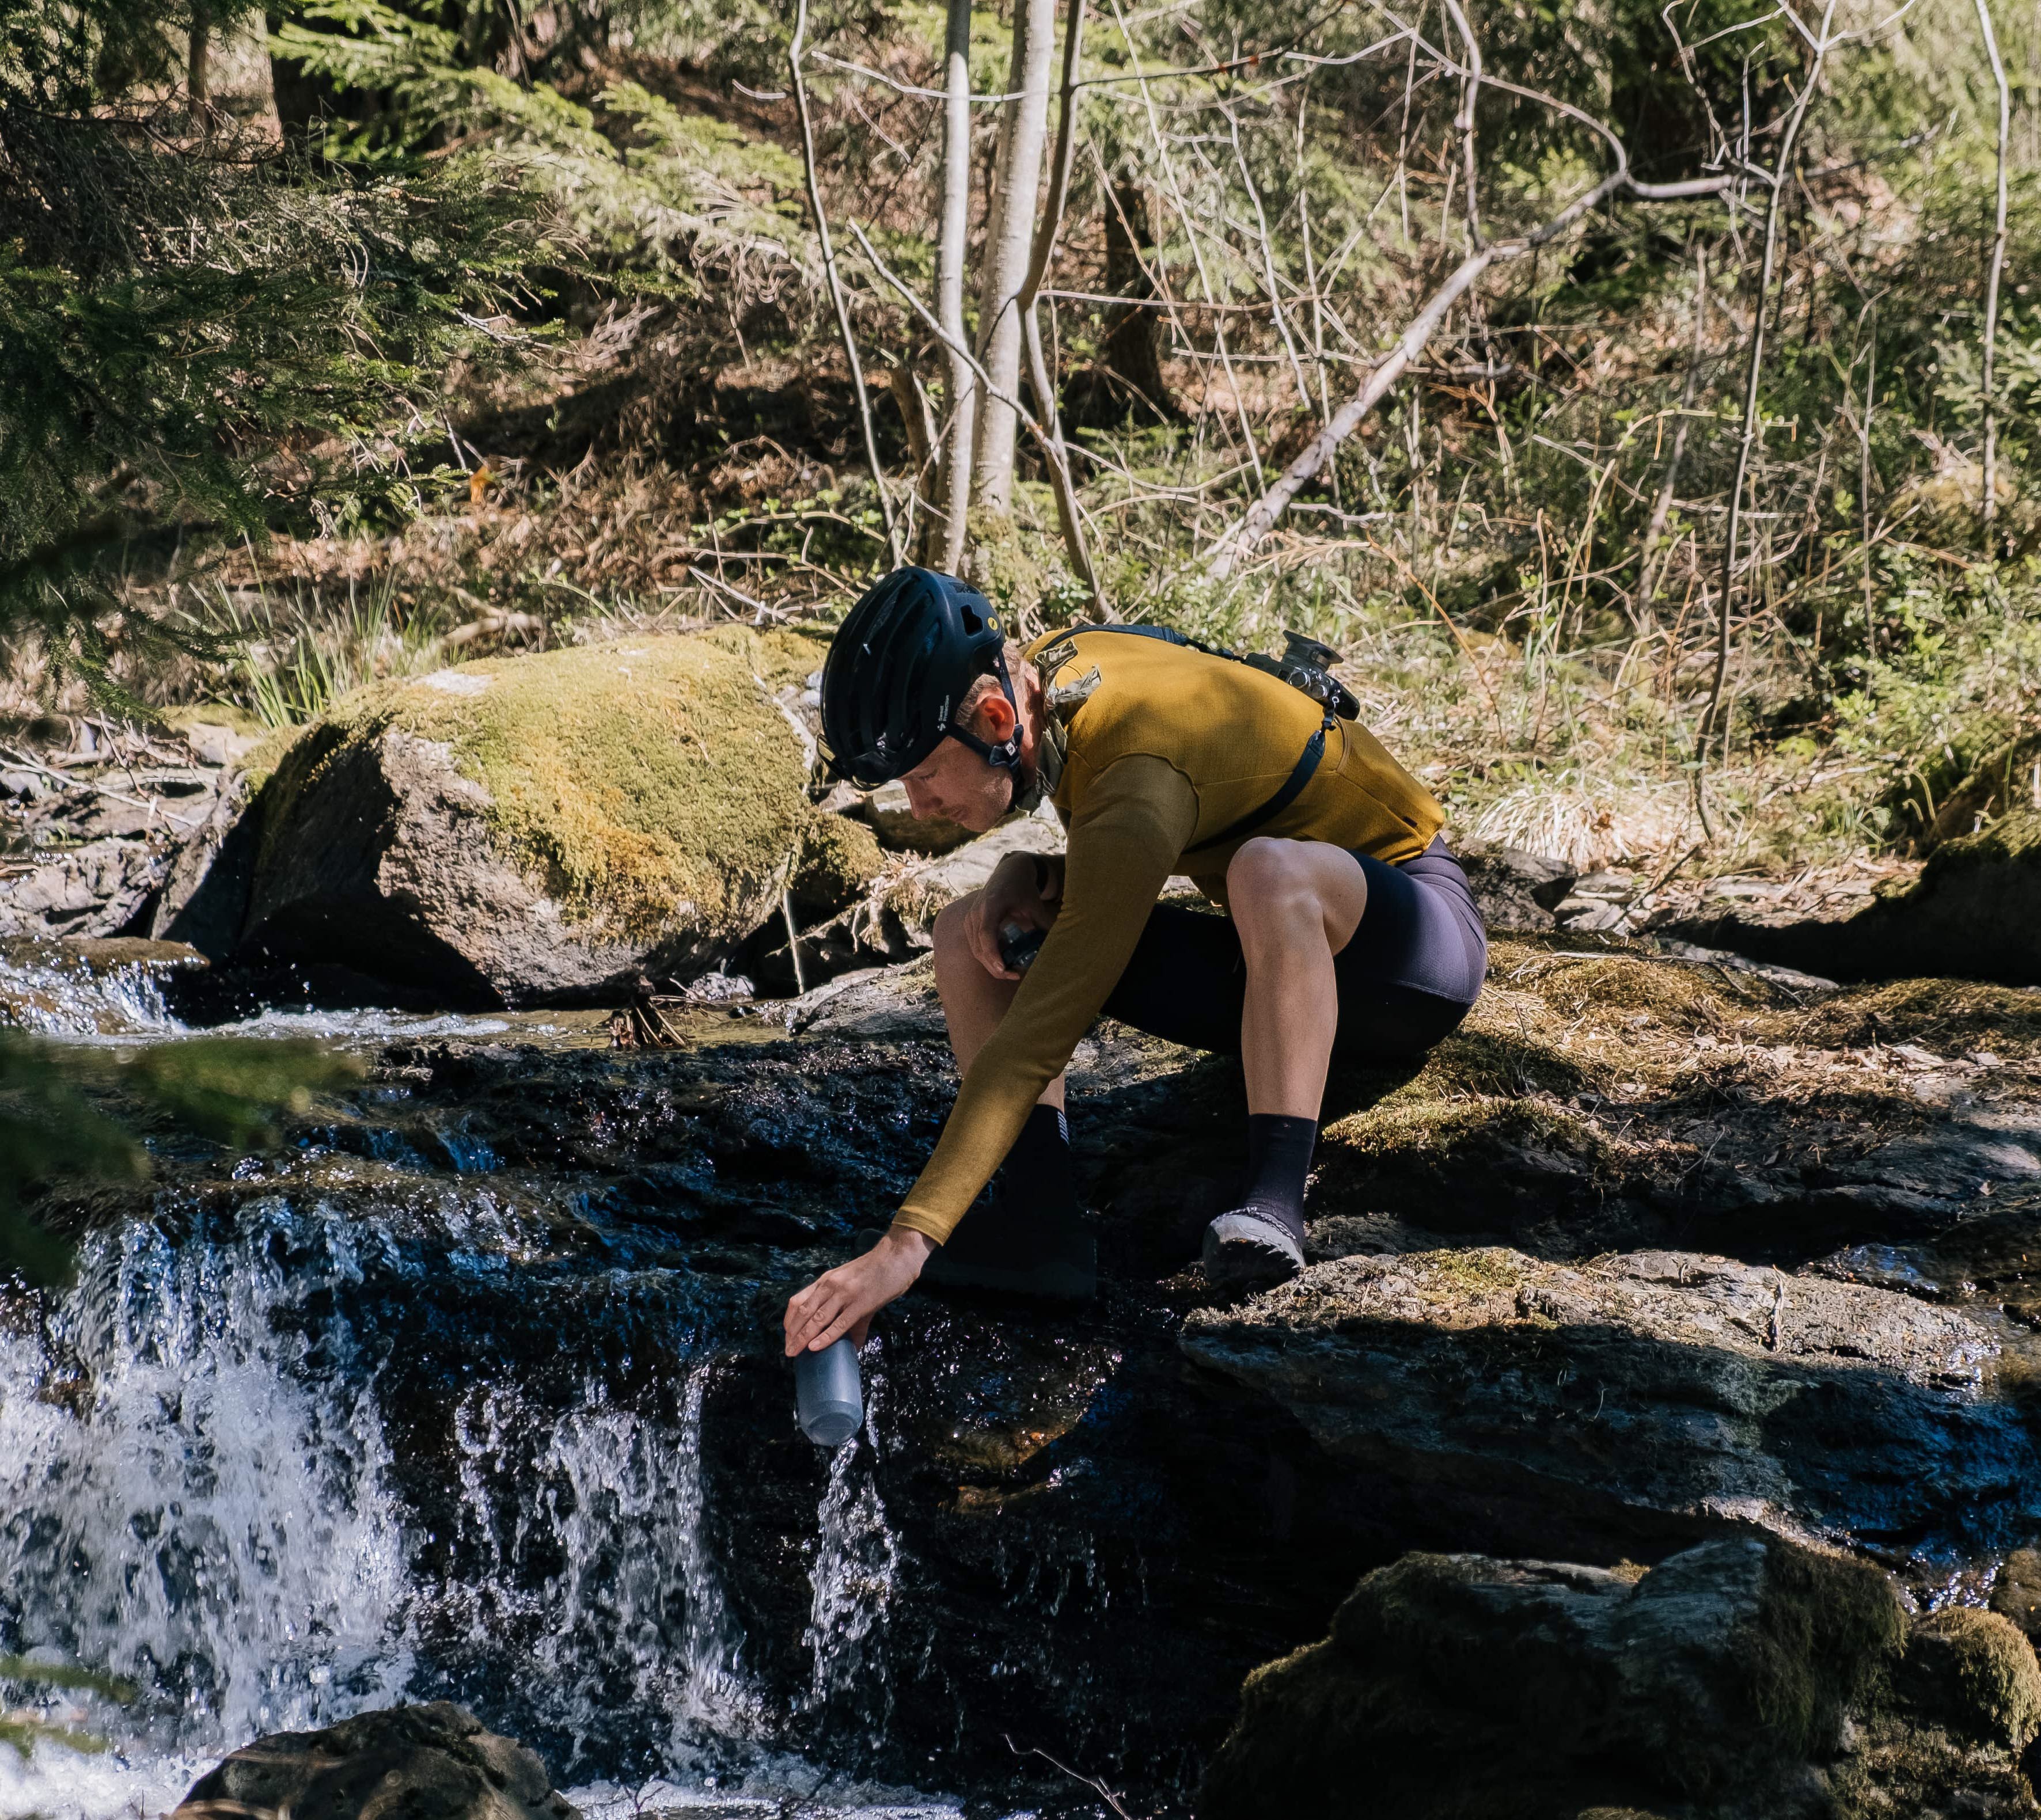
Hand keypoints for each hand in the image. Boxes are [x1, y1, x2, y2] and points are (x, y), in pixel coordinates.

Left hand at [783, 1227, 935, 1356]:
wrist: (896, 1257)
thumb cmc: (876, 1272)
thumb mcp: (852, 1285)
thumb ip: (847, 1313)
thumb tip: (851, 1346)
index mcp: (826, 1280)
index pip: (798, 1301)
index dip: (789, 1320)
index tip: (787, 1337)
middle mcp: (830, 1285)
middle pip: (803, 1312)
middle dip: (793, 1334)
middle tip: (788, 1351)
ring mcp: (845, 1294)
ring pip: (817, 1319)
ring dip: (803, 1338)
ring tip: (795, 1353)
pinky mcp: (860, 1303)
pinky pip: (839, 1324)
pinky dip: (825, 1337)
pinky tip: (815, 1347)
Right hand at [965, 851, 1062, 980]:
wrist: (1009, 872)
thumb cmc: (1023, 888)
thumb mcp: (1035, 905)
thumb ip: (1043, 924)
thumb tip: (1054, 947)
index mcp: (991, 904)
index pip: (986, 933)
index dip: (993, 953)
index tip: (1003, 969)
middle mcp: (976, 912)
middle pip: (979, 947)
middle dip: (995, 967)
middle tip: (1016, 976)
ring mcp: (970, 919)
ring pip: (976, 950)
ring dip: (992, 965)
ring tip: (1014, 972)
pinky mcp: (970, 924)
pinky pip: (976, 946)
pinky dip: (989, 957)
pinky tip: (1006, 961)